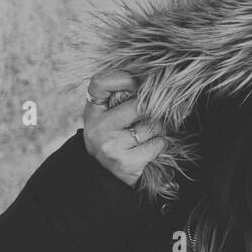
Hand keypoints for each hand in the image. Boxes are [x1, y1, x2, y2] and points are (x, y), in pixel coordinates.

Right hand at [82, 71, 165, 188]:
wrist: (105, 174)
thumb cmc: (113, 135)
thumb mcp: (108, 113)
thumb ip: (121, 95)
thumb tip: (153, 81)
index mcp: (93, 111)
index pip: (101, 83)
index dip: (123, 78)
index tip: (136, 83)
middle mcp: (98, 128)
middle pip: (138, 105)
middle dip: (151, 110)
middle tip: (149, 115)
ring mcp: (111, 146)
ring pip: (152, 126)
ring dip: (157, 128)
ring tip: (146, 133)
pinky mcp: (126, 163)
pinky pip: (157, 144)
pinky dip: (159, 144)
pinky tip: (148, 147)